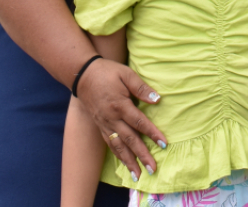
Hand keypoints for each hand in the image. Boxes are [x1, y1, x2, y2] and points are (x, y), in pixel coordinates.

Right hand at [77, 58, 166, 180]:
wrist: (83, 76)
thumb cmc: (107, 73)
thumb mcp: (126, 74)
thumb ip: (141, 88)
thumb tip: (157, 100)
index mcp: (120, 105)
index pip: (139, 123)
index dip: (152, 134)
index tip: (164, 144)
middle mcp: (112, 118)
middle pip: (129, 140)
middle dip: (142, 155)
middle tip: (153, 169)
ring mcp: (104, 124)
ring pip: (118, 146)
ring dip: (129, 162)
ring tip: (139, 175)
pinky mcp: (100, 126)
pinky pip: (110, 144)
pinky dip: (118, 155)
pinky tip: (125, 164)